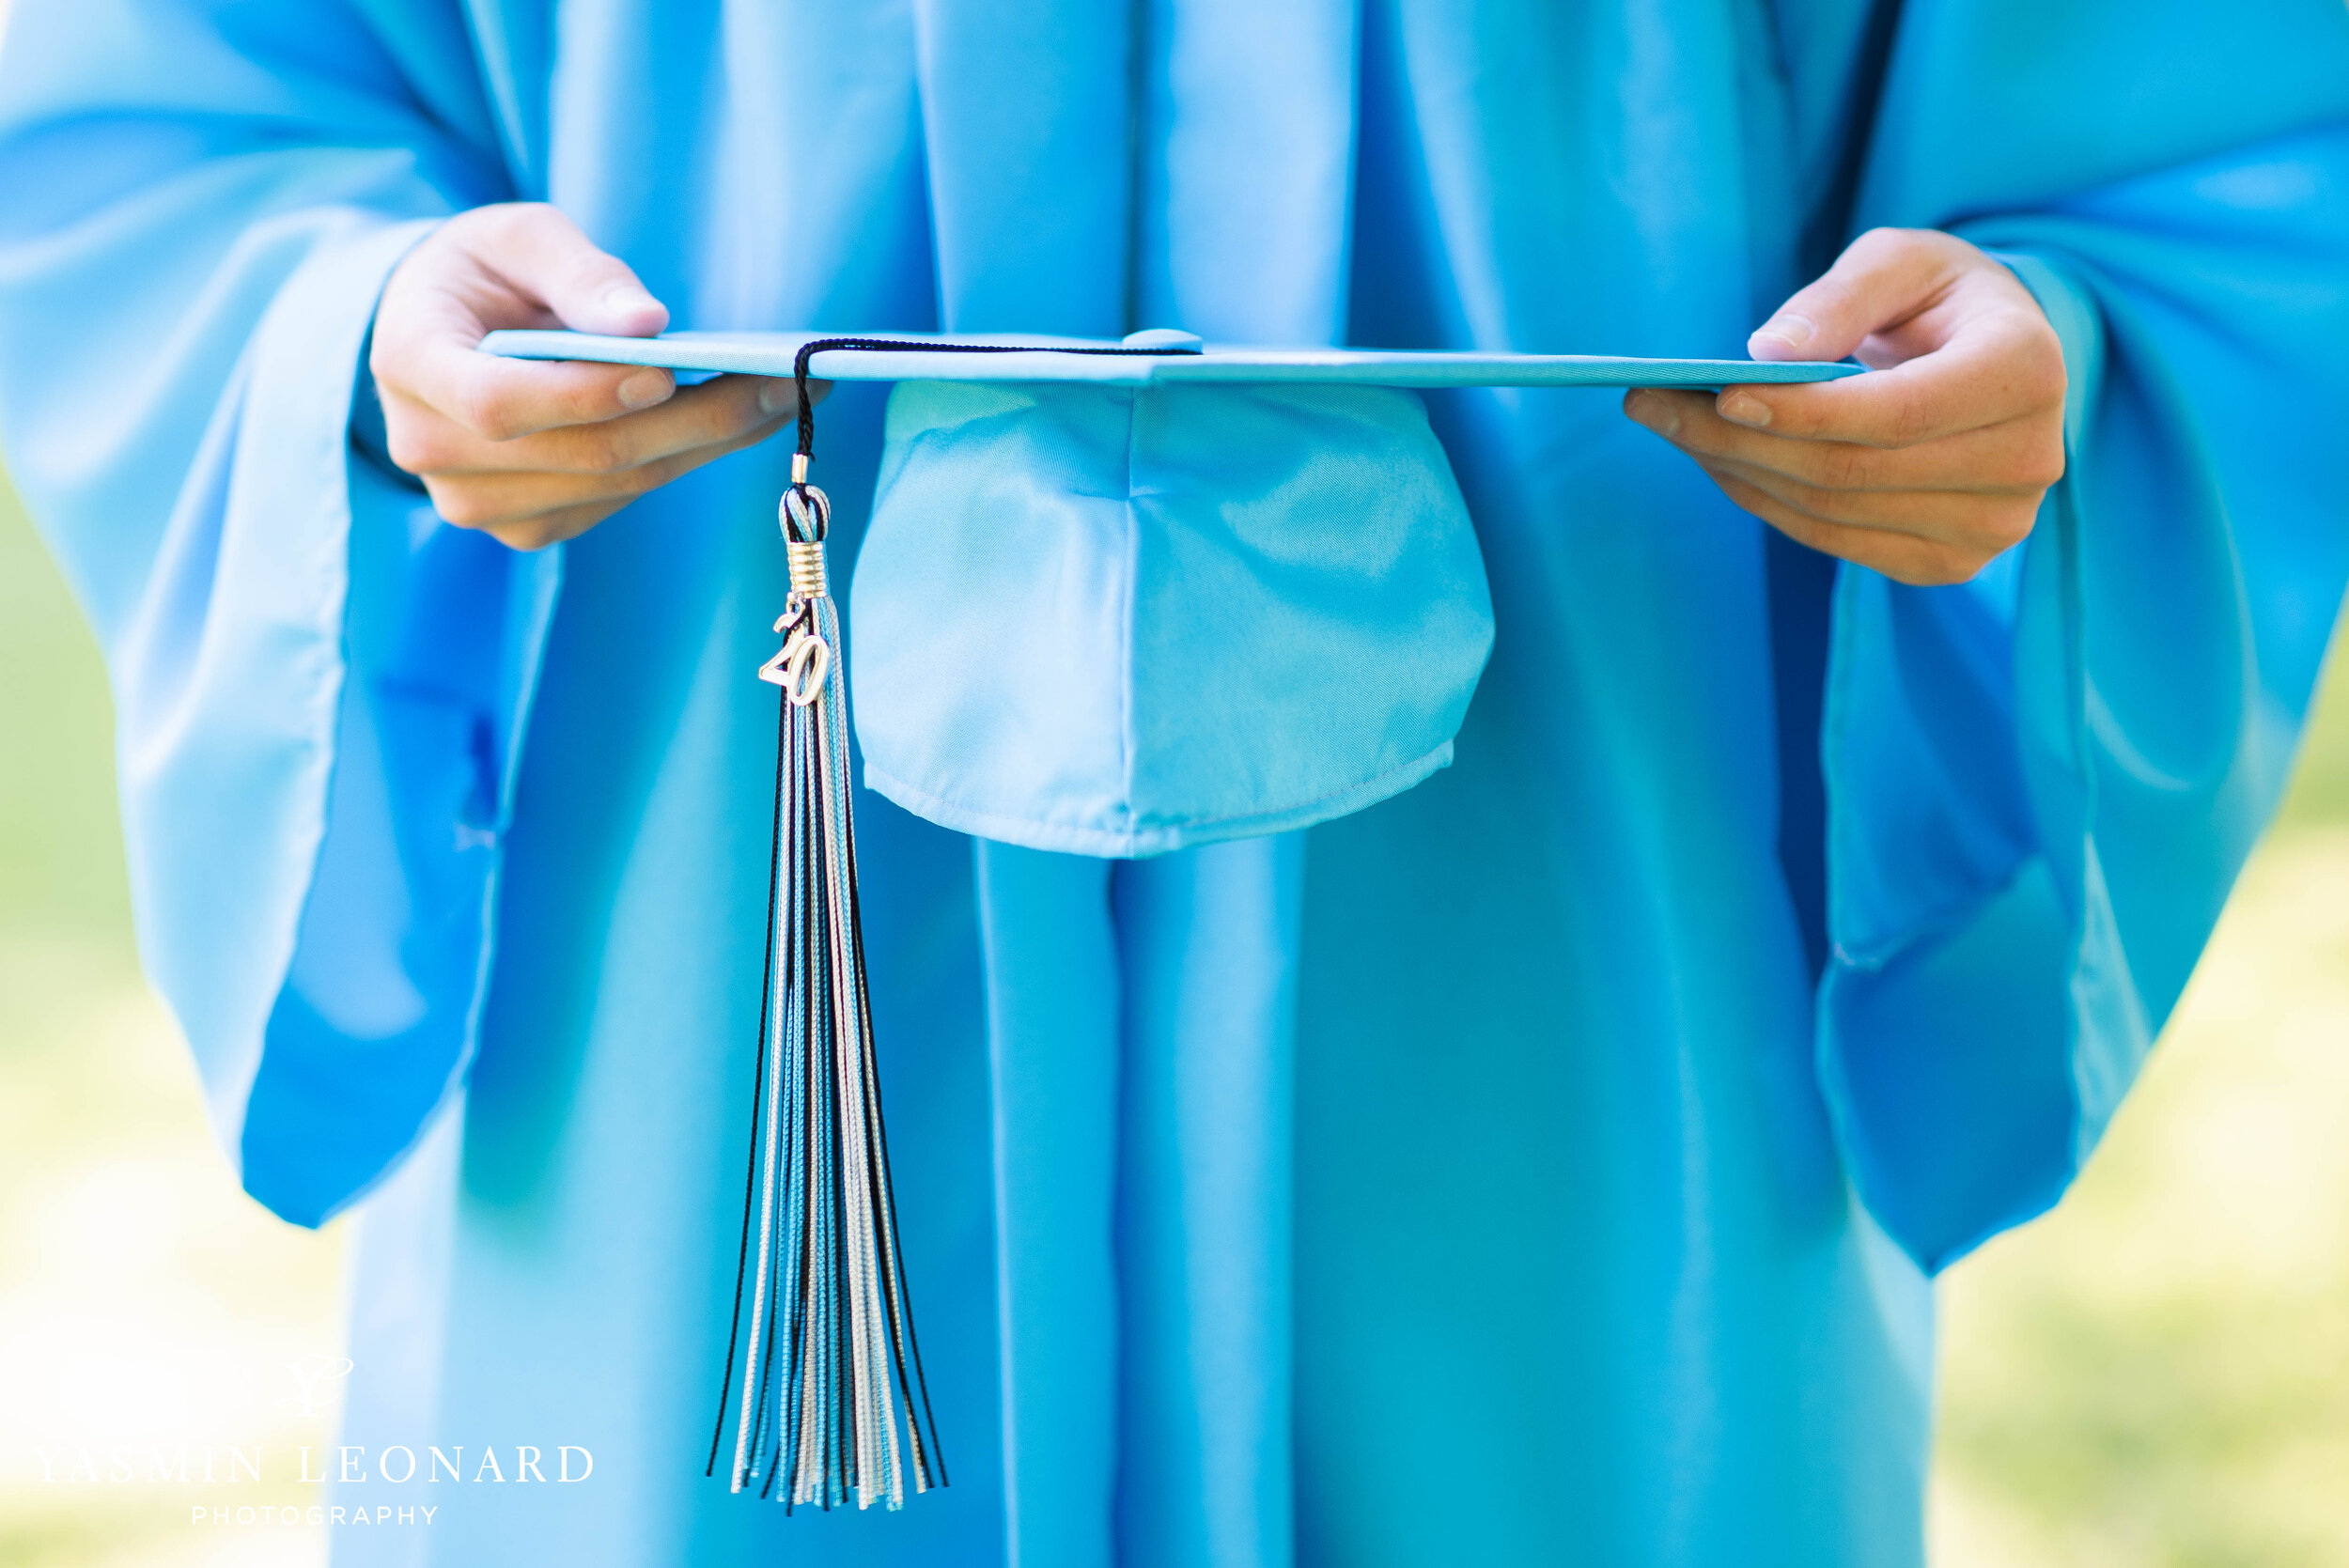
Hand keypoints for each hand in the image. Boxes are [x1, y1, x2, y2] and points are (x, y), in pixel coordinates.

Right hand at [370, 202, 822, 550]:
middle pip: (579, 454)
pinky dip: (682, 459)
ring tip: (779, 395)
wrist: (442, 331)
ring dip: (706, 443)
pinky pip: (617, 500)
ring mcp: (475, 501)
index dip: (587, 394)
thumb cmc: (483, 272)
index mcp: (408, 362)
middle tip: (781, 381)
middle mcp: (429, 448)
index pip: (497, 405)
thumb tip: (647, 324)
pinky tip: (733, 422)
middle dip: (693, 418)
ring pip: (613, 484)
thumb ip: (577, 272)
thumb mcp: (519, 236)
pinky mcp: (525, 525)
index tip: (668, 367)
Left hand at [1623, 227, 2064, 585]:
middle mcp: (2026, 461)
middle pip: (1851, 470)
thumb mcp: (1899, 262)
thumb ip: (1838, 300)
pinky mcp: (1950, 562)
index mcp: (2027, 371)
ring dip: (1739, 471)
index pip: (1897, 413)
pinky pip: (1835, 540)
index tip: (1717, 393)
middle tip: (1650, 406)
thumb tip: (1765, 354)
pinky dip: (1766, 501)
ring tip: (1672, 426)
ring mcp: (1992, 526)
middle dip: (1739, 440)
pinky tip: (1720, 460)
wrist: (1996, 359)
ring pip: (1833, 511)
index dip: (1801, 411)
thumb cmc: (1940, 298)